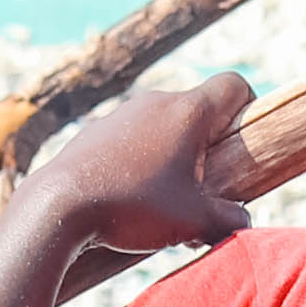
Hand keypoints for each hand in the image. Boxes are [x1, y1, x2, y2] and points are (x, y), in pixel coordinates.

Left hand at [21, 78, 256, 264]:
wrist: (57, 208)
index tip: (242, 142)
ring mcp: (121, 115)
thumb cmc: (133, 208)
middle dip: (210, 145)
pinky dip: (142, 162)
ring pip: (163, 126)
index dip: (247, 107)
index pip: (233, 84)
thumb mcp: (193, 221)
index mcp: (187, 112)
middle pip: (198, 110)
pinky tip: (131, 199)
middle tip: (208, 185)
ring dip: (174, 156)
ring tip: (167, 200)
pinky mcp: (95, 133)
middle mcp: (155, 102)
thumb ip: (229, 219)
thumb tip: (243, 222)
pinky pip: (132, 140)